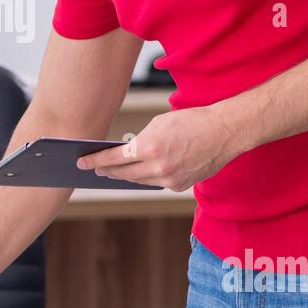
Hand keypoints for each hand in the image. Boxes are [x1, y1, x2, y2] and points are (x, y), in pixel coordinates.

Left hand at [77, 105, 248, 190]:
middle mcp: (158, 167)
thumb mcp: (159, 123)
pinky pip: (157, 182)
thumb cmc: (192, 121)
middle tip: (95, 169)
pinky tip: (140, 173)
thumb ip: (140, 139)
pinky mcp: (180, 186)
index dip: (95, 161)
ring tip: (114, 172)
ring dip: (126, 176)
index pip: (115, 158)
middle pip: (124, 173)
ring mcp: (170, 179)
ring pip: (139, 181)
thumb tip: (125, 153)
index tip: (82, 163)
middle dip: (107, 171)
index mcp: (150, 147)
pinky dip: (148, 177)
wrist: (224, 132)